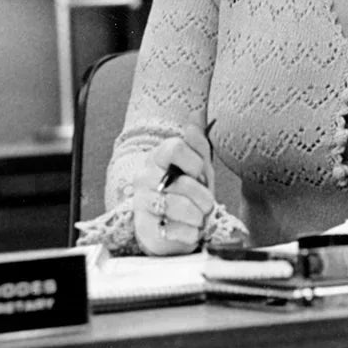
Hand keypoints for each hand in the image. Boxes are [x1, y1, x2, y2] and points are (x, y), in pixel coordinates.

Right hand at [132, 124, 214, 255]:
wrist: (175, 226)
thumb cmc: (189, 192)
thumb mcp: (199, 167)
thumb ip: (199, 143)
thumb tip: (196, 114)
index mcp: (158, 156)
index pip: (175, 147)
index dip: (194, 163)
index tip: (199, 174)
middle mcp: (145, 177)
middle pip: (181, 182)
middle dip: (202, 196)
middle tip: (205, 202)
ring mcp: (142, 202)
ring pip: (177, 206)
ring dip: (197, 216)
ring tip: (198, 217)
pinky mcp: (145, 227)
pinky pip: (174, 229)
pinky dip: (189, 233)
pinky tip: (189, 230)